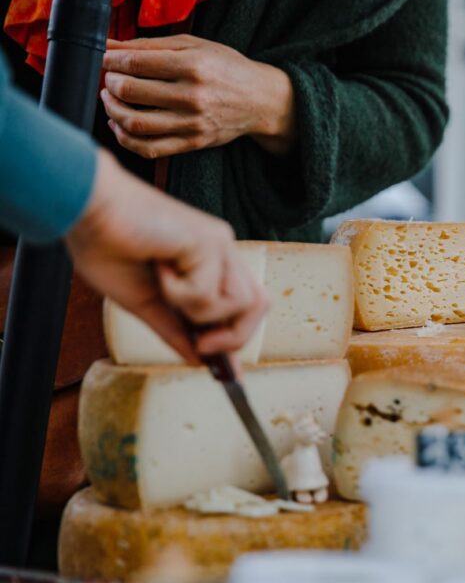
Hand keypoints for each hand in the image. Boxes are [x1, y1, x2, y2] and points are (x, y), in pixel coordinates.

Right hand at [65, 150, 268, 362]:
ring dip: (199, 312)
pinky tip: (157, 265)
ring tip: (166, 289)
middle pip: (259, 304)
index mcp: (210, 264)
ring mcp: (219, 244)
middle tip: (200, 345)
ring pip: (239, 302)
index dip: (238, 337)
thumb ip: (176, 330)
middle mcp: (222, 252)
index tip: (224, 371)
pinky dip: (176, 292)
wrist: (87, 212)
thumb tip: (200, 362)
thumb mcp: (146, 304)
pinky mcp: (210, 240)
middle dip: (234, 336)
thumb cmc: (109, 248)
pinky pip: (205, 292)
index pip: (246, 305)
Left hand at [101, 35, 294, 158]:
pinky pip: (149, 148)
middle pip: (130, 91)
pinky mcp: (192, 143)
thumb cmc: (226, 68)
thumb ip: (150, 45)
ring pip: (134, 122)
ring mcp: (192, 123)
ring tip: (112, 100)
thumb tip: (109, 45)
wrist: (260, 100)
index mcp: (193, 66)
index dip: (112, 61)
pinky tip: (121, 125)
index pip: (135, 63)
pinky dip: (126, 138)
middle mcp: (192, 96)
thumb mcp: (193, 46)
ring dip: (112, 110)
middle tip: (111, 79)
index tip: (107, 60)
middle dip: (111, 83)